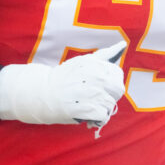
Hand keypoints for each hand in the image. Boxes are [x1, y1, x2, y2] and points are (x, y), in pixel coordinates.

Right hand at [0, 41, 125, 125]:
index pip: (117, 74)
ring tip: (89, 108)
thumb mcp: (84, 61)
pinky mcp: (83, 109)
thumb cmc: (65, 77)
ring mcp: (89, 94)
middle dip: (110, 96)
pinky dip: (97, 119)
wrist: (41, 93)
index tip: (99, 85)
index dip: (111, 82)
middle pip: (117, 90)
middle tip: (96, 98)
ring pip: (110, 105)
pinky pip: (102, 117)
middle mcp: (93, 77)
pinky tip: (88, 117)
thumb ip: (105, 55)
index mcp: (94, 64)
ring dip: (102, 110)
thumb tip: (123, 45)